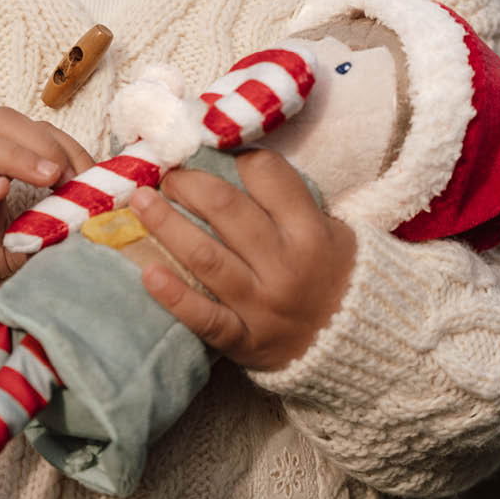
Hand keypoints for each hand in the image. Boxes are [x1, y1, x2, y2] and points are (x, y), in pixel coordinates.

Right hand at [0, 107, 94, 311]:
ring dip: (15, 157)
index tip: (92, 175)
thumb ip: (49, 226)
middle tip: (70, 173)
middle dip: (42, 142)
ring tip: (49, 176)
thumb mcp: (19, 239)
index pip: (27, 128)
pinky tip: (0, 192)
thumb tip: (93, 223)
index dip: (63, 144)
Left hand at [128, 149, 355, 370]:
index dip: (233, 157)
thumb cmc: (329, 274)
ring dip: (166, 224)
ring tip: (141, 201)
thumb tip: (228, 160)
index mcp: (310, 231)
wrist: (358, 344)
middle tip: (167, 176)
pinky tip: (148, 274)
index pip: (266, 175)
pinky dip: (175, 296)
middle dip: (188, 184)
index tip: (209, 154)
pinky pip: (204, 318)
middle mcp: (285, 265)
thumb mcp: (329, 230)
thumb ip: (286, 202)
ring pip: (206, 256)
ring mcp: (262, 304)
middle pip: (225, 209)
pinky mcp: (244, 339)